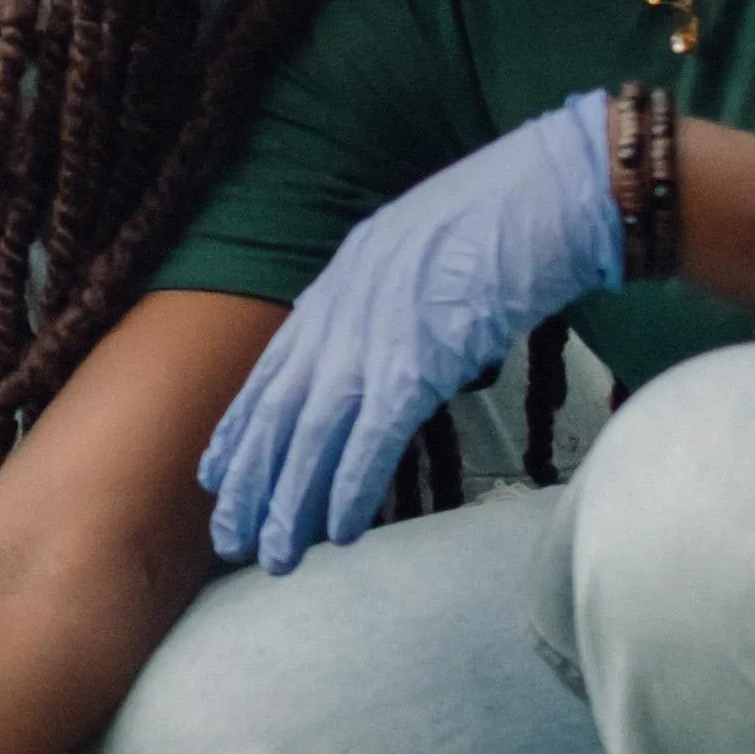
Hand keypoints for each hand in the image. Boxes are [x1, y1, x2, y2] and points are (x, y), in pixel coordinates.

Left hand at [194, 90, 622, 573]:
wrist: (539, 195)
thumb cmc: (496, 218)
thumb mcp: (416, 251)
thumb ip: (389, 300)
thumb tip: (397, 344)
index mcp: (335, 289)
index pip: (270, 374)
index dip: (240, 430)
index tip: (215, 476)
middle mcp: (338, 319)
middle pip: (277, 416)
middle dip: (250, 484)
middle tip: (230, 540)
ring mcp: (372, 344)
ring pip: (310, 440)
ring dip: (289, 506)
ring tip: (274, 558)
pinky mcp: (414, 368)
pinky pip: (370, 443)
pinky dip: (349, 491)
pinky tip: (339, 531)